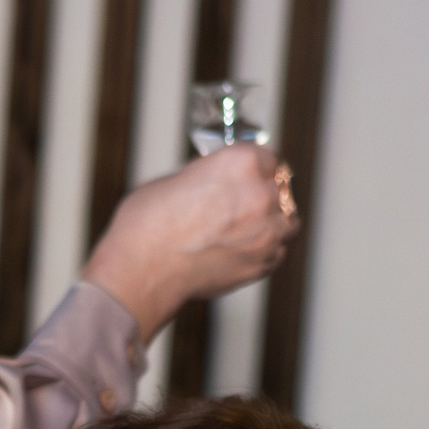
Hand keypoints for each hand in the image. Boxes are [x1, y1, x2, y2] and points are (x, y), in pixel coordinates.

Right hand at [81, 144, 298, 340]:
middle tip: (247, 204)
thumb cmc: (148, 227)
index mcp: (240, 162)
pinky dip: (265, 252)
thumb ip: (208, 177)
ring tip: (249, 228)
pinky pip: (277, 253)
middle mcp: (260, 194)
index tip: (253, 175)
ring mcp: (265, 232)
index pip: (268, 158)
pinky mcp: (262, 264)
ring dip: (272, 224)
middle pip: (282, 189)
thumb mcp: (176, 180)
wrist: (141, 270)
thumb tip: (217, 181)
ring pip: (287, 222)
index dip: (257, 168)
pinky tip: (242, 250)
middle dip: (266, 195)